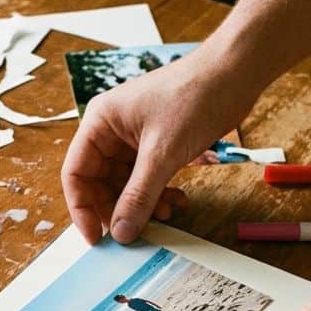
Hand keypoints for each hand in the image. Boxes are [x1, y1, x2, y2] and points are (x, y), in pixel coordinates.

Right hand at [62, 49, 259, 243]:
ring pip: (126, 184)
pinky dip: (159, 193)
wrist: (234, 73)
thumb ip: (138, 195)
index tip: (96, 237)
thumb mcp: (162, 153)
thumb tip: (120, 232)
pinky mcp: (157, 143)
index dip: (82, 208)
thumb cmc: (195, 96)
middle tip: (136, 232)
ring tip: (165, 212)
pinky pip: (148, 177)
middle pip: (100, 183)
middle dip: (118, 208)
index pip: (76, 173)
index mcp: (100, 122)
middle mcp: (112, 130)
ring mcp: (134, 137)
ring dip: (143, 203)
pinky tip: (176, 200)